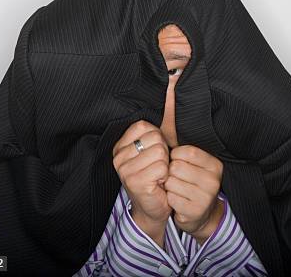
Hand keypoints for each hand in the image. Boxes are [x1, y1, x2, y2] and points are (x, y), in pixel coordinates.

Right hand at [112, 120, 170, 245]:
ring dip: (165, 165)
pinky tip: (159, 183)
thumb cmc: (155, 175)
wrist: (153, 207)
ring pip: (160, 152)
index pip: (144, 126)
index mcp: (120, 145)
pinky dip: (166, 176)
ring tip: (158, 175)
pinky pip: (162, 167)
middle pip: (155, 138)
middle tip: (156, 167)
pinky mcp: (135, 182)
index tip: (152, 153)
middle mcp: (118, 156)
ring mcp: (125, 170)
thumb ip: (157, 123)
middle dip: (163, 152)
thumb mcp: (153, 147)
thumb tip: (172, 82)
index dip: (157, 138)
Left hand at [165, 145, 223, 243]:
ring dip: (169, 187)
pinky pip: (171, 199)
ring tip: (178, 190)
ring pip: (171, 183)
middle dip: (171, 173)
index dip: (175, 156)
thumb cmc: (191, 182)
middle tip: (177, 179)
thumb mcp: (191, 162)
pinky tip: (178, 201)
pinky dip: (170, 199)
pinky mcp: (195, 211)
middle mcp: (213, 180)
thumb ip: (179, 138)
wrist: (201, 215)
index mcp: (215, 164)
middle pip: (176, 167)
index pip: (187, 152)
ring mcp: (206, 197)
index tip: (177, 162)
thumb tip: (168, 107)